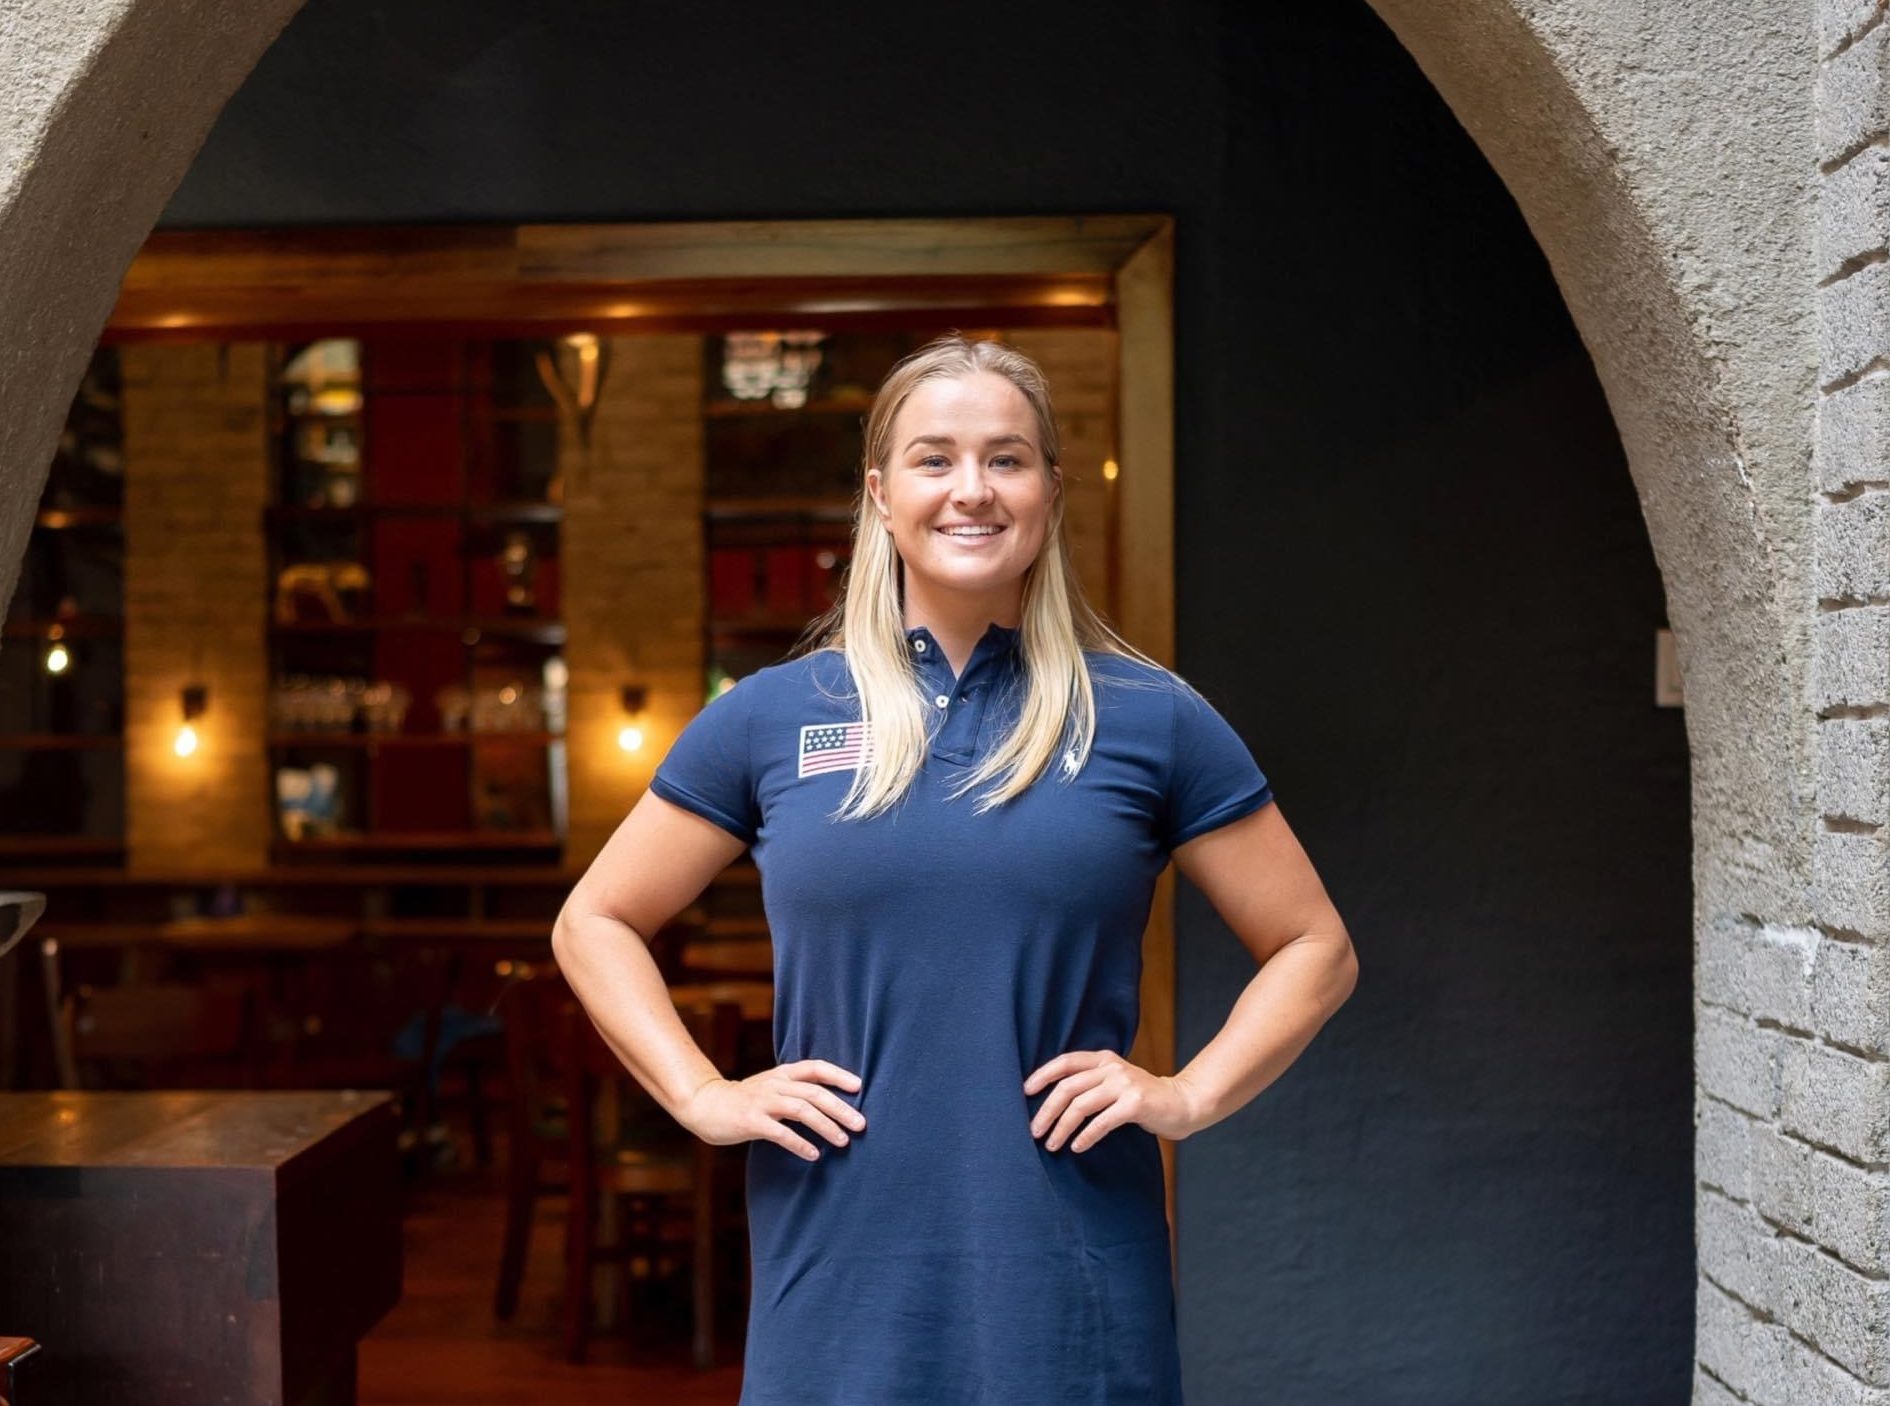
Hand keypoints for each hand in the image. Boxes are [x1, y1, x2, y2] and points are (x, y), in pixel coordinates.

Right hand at [679, 1059, 866, 1161]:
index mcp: (782, 1074)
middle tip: (861, 1124)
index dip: (838, 1075)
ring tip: (843, 1141)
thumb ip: (794, 1091)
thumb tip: (829, 1104)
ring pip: (801, 1110)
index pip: (815, 1067)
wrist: (704, 1104)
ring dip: (825, 1126)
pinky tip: (813, 1155)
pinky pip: (780, 1132)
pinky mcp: (751, 1121)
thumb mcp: (770, 1087)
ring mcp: (762, 1102)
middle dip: (840, 1108)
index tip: (859, 1086)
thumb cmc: (743, 1100)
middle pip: (814, 1092)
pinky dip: (799, 1143)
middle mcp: (775, 1084)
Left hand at [1023, 1050, 1202, 1151]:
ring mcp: (1124, 1084)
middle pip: (1068, 1087)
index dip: (1043, 1075)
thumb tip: (1052, 1102)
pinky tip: (1077, 1147)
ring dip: (1062, 1127)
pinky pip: (1102, 1121)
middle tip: (1034, 1130)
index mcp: (1103, 1060)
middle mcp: (1112, 1068)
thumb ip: (1091, 1084)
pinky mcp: (1135, 1103)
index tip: (1026, 1092)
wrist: (1183, 1103)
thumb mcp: (1115, 1083)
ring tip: (1052, 1144)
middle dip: (1046, 1110)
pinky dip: (1086, 1136)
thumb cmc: (1142, 1099)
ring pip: (1080, 1105)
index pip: (1066, 1062)